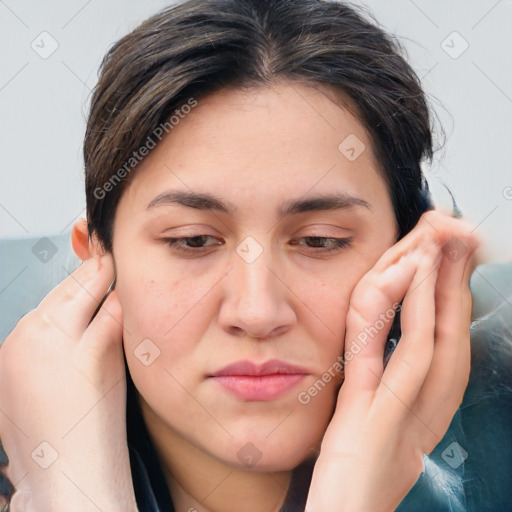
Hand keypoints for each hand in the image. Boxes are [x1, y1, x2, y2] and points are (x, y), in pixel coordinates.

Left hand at [0, 253, 136, 511]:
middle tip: (110, 266)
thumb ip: (112, 314)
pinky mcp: (9, 370)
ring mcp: (11, 353)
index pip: (84, 281)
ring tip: (98, 298)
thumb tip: (118, 288)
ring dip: (73, 304)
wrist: (65, 471)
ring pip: (50, 312)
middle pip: (63, 293)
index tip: (117, 255)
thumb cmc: (90, 421)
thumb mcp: (108, 355)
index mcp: (47, 326)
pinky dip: (58, 327)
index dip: (106, 267)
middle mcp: (21, 334)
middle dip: (88, 282)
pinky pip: (37, 334)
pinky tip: (74, 332)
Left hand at [305, 210, 479, 511]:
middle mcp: (431, 399)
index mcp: (427, 396)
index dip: (446, 284)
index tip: (440, 245)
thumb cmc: (356, 468)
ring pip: (438, 328)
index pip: (442, 328)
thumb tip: (376, 335)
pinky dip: (415, 308)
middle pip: (449, 322)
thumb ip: (376, 370)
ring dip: (440, 278)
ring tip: (440, 235)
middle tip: (452, 225)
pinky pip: (407, 352)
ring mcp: (413, 406)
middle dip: (453, 271)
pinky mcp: (386, 413)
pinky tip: (414, 274)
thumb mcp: (370, 410)